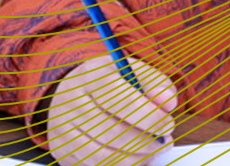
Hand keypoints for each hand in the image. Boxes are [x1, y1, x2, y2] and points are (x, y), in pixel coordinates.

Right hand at [44, 54, 178, 165]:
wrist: (70, 92)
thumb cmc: (108, 82)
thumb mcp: (131, 72)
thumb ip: (154, 83)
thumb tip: (168, 103)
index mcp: (91, 75)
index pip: (122, 99)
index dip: (150, 116)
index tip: (168, 124)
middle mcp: (71, 101)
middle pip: (113, 131)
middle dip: (146, 141)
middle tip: (164, 141)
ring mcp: (62, 127)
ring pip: (105, 153)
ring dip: (137, 156)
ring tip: (153, 149)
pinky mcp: (62, 148)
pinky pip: (96, 164)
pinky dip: (122, 164)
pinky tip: (136, 156)